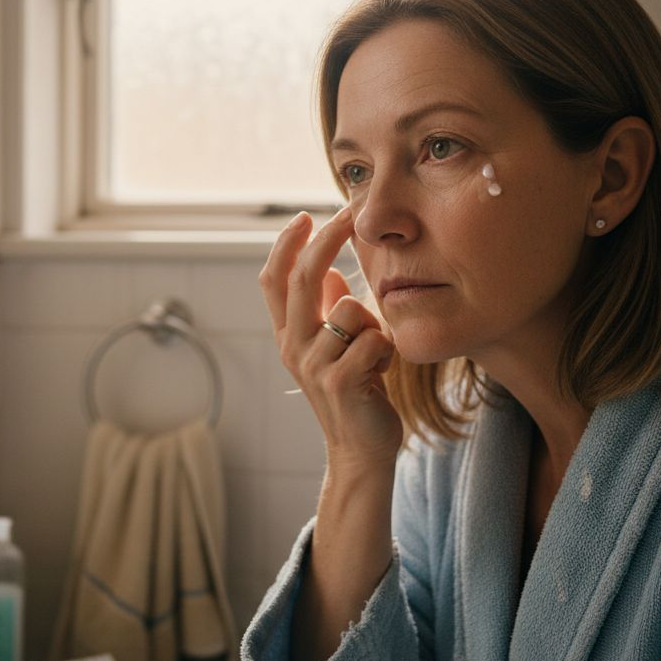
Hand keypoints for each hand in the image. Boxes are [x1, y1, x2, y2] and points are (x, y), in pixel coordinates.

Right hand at [259, 209, 402, 469]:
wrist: (362, 449)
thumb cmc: (357, 391)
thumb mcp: (338, 346)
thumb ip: (329, 310)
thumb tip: (333, 272)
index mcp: (289, 335)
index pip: (274, 279)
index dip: (286, 244)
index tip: (304, 215)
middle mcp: (293, 347)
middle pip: (302, 278)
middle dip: (327, 239)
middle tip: (350, 212)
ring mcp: (313, 366)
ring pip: (349, 308)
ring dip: (373, 321)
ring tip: (375, 351)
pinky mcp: (340, 382)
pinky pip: (373, 339)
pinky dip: (386, 350)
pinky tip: (381, 372)